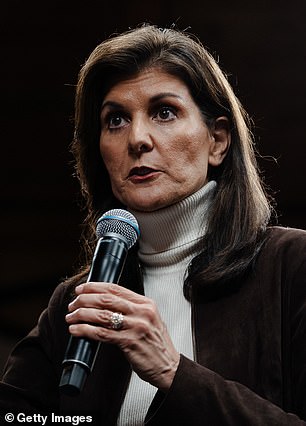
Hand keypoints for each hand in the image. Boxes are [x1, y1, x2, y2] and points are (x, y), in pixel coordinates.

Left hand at [65, 282, 179, 390]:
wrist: (169, 367)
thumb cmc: (156, 345)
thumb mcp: (149, 320)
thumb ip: (132, 309)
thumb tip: (104, 303)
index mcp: (146, 303)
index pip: (116, 288)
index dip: (94, 286)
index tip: (81, 288)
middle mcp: (142, 312)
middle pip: (106, 299)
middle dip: (84, 300)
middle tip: (73, 304)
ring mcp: (136, 327)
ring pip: (102, 315)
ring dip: (82, 314)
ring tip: (71, 317)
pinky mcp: (129, 342)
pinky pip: (102, 333)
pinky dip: (85, 330)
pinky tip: (76, 330)